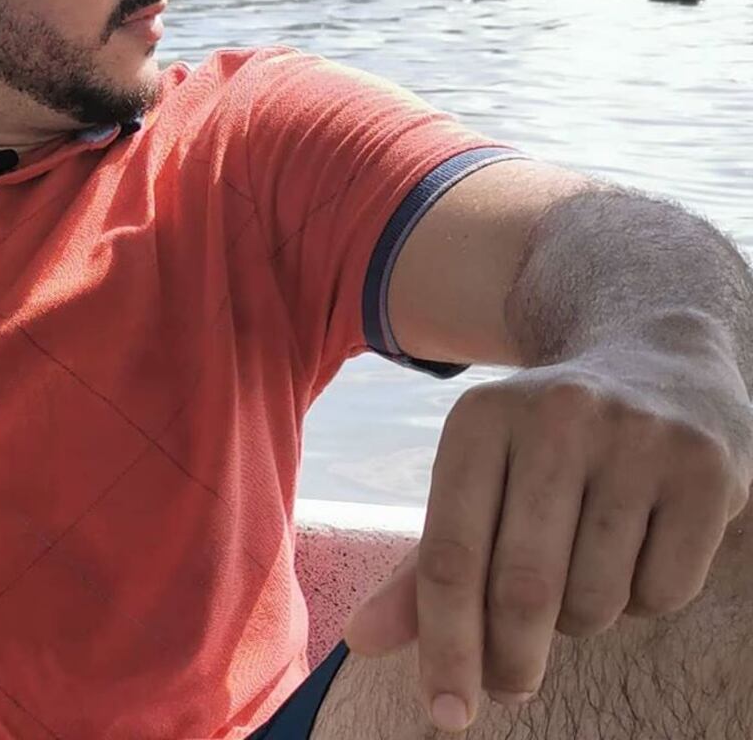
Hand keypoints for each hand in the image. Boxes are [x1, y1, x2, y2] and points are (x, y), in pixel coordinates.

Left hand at [341, 359, 752, 732]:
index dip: (446, 647)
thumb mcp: (478, 479)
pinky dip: (644, 599)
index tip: (446, 713)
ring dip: (582, 621)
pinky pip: (663, 594)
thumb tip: (363, 641)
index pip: (450, 556)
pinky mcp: (704, 468)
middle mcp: (555, 416)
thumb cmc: (546, 445)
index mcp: (480, 416)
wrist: (656, 362)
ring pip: (595, 600)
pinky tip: (641, 545)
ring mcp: (635, 438)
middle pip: (522, 589)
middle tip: (510, 684)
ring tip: (582, 568)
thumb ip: (425, 564)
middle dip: (511, 661)